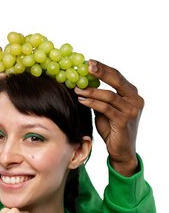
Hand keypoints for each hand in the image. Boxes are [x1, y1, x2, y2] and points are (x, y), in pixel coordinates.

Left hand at [76, 60, 142, 175]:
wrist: (121, 150)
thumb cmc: (112, 129)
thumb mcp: (106, 110)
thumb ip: (100, 98)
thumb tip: (83, 85)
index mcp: (132, 94)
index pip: (117, 76)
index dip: (103, 68)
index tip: (89, 62)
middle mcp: (135, 100)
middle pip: (117, 80)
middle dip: (100, 72)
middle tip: (86, 67)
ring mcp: (131, 110)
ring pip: (109, 95)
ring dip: (91, 91)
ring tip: (77, 88)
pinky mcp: (124, 121)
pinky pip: (106, 108)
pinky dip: (92, 103)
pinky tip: (82, 100)